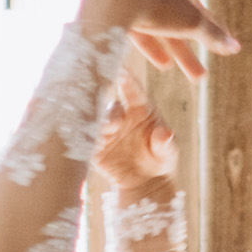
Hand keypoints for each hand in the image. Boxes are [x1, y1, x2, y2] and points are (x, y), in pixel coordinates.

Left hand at [82, 0, 238, 83]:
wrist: (111, 4)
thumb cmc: (157, 6)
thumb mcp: (192, 23)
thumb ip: (213, 36)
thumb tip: (235, 47)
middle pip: (193, 12)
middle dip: (209, 32)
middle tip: (225, 42)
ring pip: (170, 29)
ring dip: (185, 53)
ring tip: (200, 77)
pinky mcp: (127, 13)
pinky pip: (146, 33)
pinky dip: (156, 48)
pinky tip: (164, 66)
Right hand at [93, 81, 179, 203]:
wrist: (146, 183)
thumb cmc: (160, 159)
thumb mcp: (167, 152)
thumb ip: (164, 142)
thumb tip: (165, 134)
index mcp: (140, 108)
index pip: (132, 89)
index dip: (125, 78)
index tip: (118, 68)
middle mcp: (120, 115)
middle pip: (110, 105)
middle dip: (107, 107)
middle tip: (109, 116)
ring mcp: (106, 130)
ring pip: (95, 122)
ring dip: (95, 125)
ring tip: (101, 133)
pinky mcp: (94, 147)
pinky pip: (86, 140)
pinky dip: (84, 140)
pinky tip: (84, 141)